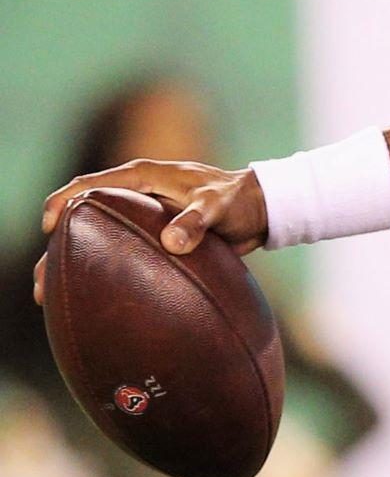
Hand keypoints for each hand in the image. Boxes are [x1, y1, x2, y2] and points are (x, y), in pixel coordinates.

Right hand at [34, 161, 268, 304]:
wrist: (261, 209)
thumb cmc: (239, 200)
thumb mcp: (219, 207)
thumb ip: (197, 221)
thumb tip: (173, 243)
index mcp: (145, 177)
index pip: (90, 184)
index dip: (64, 202)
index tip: (49, 227)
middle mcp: (138, 193)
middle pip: (84, 216)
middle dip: (57, 247)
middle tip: (42, 282)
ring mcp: (144, 214)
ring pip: (97, 236)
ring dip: (75, 263)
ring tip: (53, 298)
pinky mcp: (154, 233)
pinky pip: (121, 250)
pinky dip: (105, 270)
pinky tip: (96, 298)